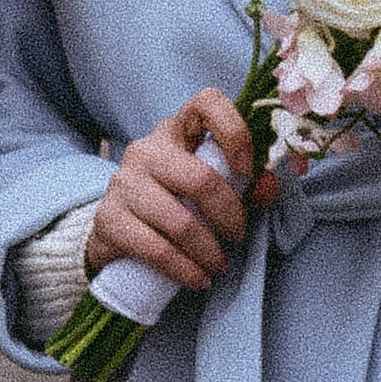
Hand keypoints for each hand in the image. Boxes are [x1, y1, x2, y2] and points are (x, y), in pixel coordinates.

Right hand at [84, 89, 267, 294]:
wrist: (117, 233)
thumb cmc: (176, 204)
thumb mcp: (212, 190)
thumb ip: (246, 186)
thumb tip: (271, 185)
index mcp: (178, 130)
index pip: (207, 102)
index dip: (235, 131)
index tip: (248, 171)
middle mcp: (147, 149)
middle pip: (200, 179)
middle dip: (230, 216)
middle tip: (238, 237)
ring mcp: (123, 182)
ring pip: (180, 221)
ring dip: (209, 252)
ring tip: (219, 267)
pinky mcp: (109, 218)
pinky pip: (156, 249)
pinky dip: (185, 270)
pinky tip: (198, 279)